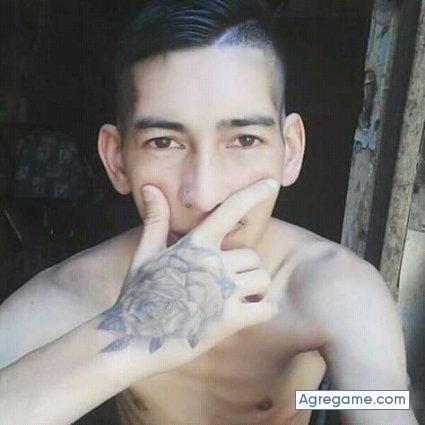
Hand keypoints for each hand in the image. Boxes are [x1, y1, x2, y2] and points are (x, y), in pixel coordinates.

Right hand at [97, 179, 279, 369]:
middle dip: (246, 269)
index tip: (271, 182)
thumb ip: (156, 220)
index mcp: (196, 244)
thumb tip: (151, 189)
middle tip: (229, 282)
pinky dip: (264, 311)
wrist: (133, 339)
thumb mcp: (146, 254)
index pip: (230, 210)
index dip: (253, 193)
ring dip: (256, 289)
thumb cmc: (139, 295)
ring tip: (238, 297)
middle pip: (253, 256)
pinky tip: (249, 314)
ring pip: (262, 279)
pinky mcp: (230, 320)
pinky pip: (267, 308)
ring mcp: (223, 292)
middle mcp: (213, 263)